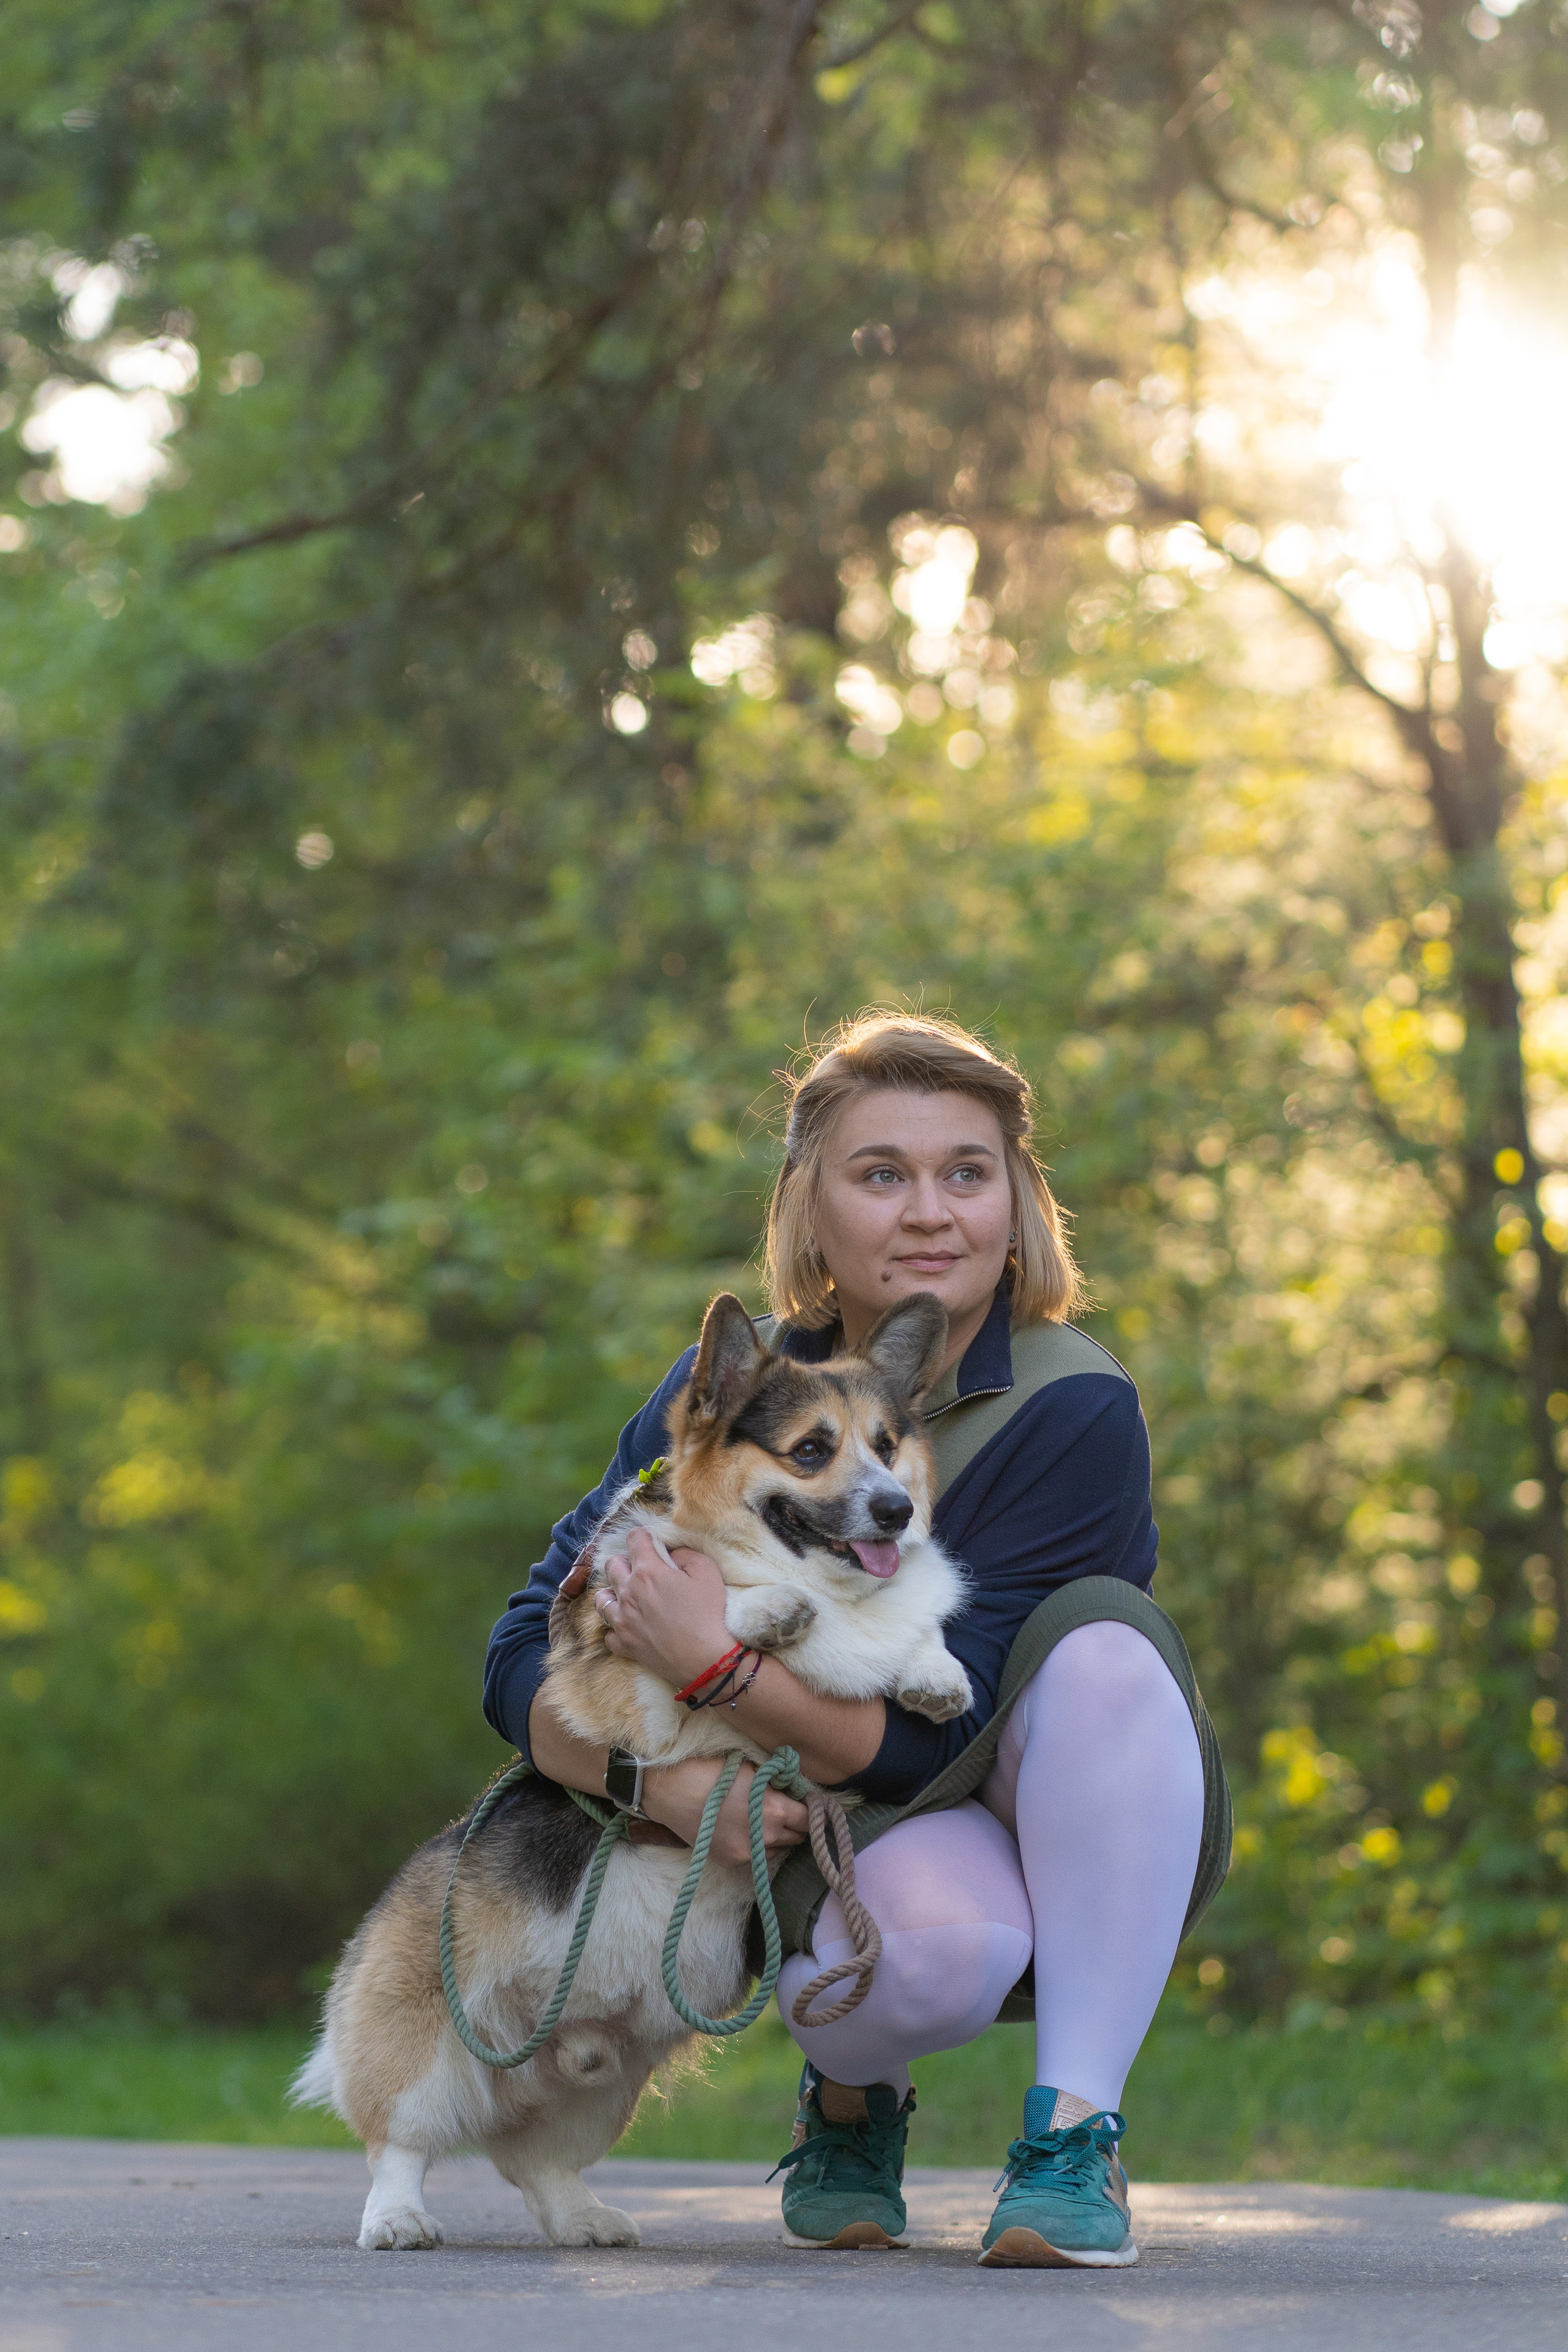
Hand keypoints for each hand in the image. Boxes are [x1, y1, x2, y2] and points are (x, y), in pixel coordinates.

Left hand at [594, 1526, 732, 1687]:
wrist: (706, 1660)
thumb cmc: (709, 1613)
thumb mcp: (707, 1570)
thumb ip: (685, 1553)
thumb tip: (670, 1553)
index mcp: (647, 1571)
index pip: (634, 1539)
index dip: (642, 1536)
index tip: (650, 1541)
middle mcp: (628, 1593)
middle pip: (611, 1565)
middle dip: (624, 1561)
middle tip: (642, 1570)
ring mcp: (622, 1621)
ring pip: (600, 1599)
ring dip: (612, 1592)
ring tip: (628, 1597)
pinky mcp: (624, 1645)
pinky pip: (608, 1633)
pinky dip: (616, 1628)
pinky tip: (630, 1626)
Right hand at [642, 1754, 807, 1865]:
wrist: (671, 1793)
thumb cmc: (711, 1773)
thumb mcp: (750, 1770)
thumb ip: (775, 1786)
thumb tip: (791, 1791)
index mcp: (774, 1810)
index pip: (808, 1818)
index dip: (809, 1809)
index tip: (805, 1803)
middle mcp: (765, 1837)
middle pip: (796, 1837)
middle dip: (795, 1824)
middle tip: (787, 1810)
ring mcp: (747, 1854)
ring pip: (777, 1850)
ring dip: (776, 1837)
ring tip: (764, 1821)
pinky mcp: (731, 1862)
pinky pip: (755, 1856)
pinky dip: (755, 1846)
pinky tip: (742, 1830)